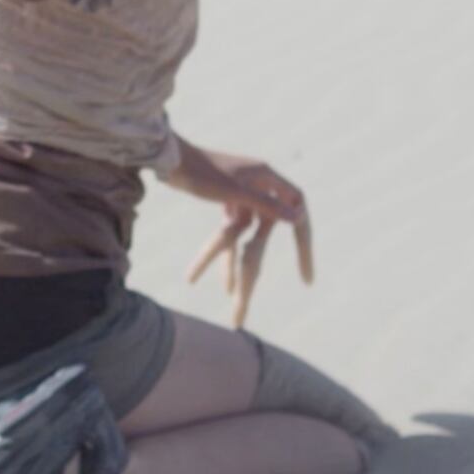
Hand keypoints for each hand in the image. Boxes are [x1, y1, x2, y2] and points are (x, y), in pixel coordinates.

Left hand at [163, 137, 313, 329]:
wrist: (167, 157)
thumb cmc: (199, 169)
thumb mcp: (233, 190)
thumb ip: (266, 203)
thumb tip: (298, 216)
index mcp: (268, 181)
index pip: (298, 220)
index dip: (304, 249)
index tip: (306, 278)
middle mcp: (260, 190)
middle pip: (261, 243)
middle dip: (249, 280)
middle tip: (240, 316)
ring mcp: (243, 199)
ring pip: (241, 243)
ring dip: (231, 272)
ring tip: (229, 307)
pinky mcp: (228, 205)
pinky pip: (228, 236)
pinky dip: (220, 256)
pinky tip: (217, 280)